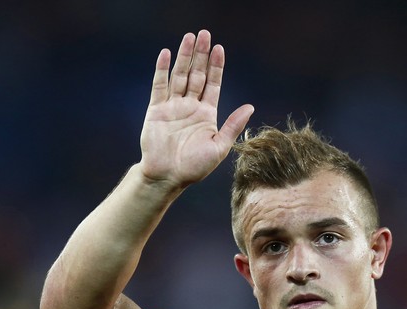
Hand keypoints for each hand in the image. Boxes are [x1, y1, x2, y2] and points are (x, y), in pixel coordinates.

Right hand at [139, 30, 253, 186]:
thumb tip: (250, 106)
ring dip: (184, 56)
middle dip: (201, 55)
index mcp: (207, 114)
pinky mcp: (156, 110)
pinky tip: (167, 53)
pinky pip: (159, 85)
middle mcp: (190, 107)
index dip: (216, 67)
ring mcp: (173, 107)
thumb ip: (233, 125)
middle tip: (204, 34)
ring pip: (180, 75)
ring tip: (189, 37)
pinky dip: (163, 69)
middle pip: (197, 74)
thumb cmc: (195, 167)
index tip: (220, 49)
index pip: (213, 84)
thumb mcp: (220, 147)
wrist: (168, 177)